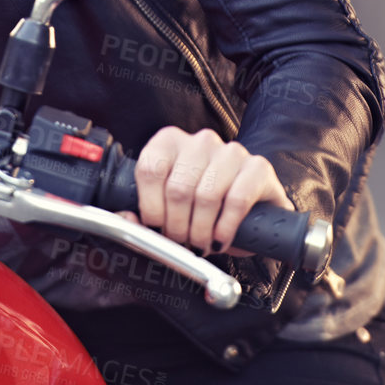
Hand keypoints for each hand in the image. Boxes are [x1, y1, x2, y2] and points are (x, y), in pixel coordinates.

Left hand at [132, 126, 290, 255]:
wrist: (249, 212)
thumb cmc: (201, 209)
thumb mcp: (168, 210)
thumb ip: (143, 216)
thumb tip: (126, 219)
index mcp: (169, 142)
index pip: (149, 169)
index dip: (151, 207)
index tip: (157, 229)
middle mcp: (200, 141)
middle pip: (177, 188)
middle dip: (176, 227)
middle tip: (181, 243)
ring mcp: (231, 151)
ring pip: (206, 195)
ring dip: (200, 231)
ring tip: (200, 243)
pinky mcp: (258, 167)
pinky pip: (237, 200)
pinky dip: (225, 228)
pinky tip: (221, 238)